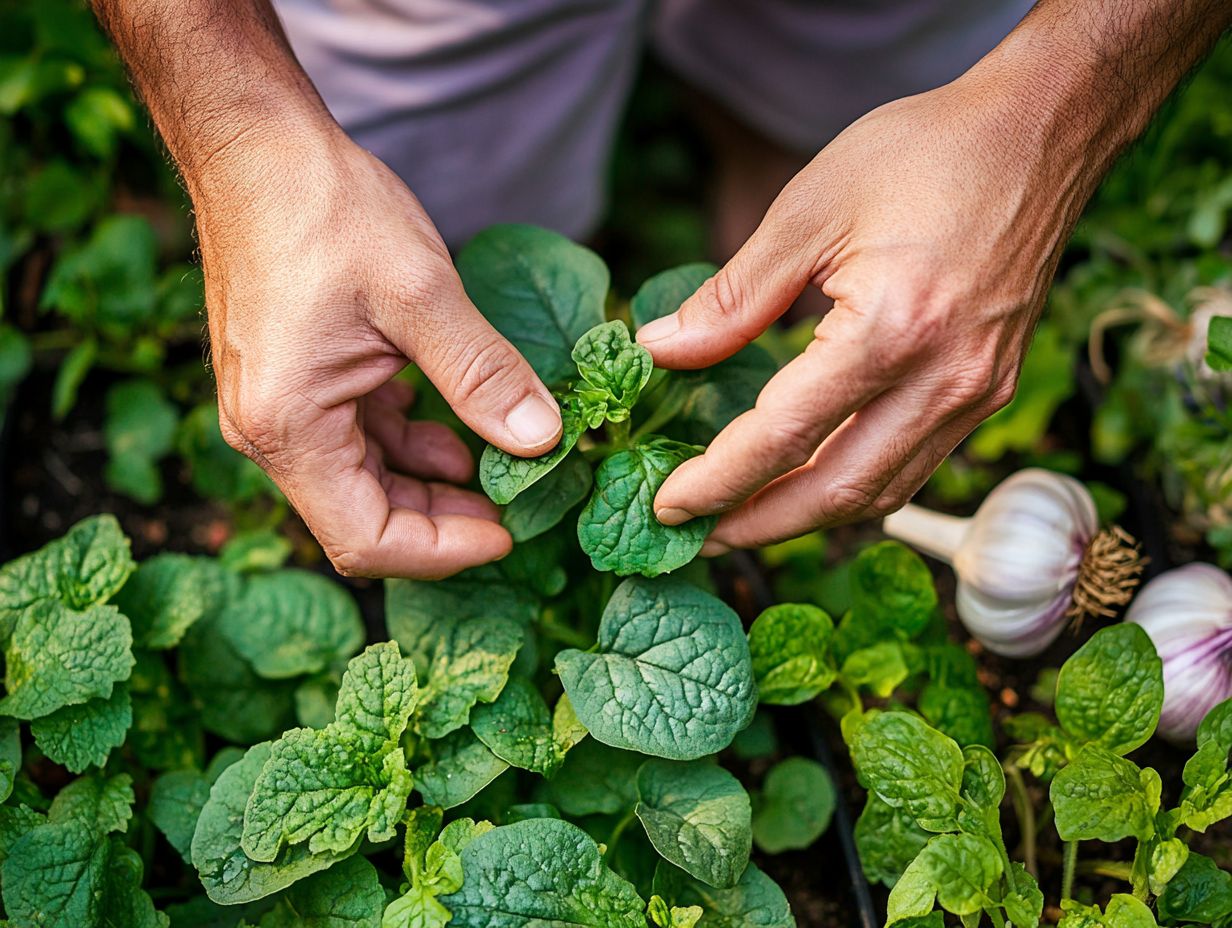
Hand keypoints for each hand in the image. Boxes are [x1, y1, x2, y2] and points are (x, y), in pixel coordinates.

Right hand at [197, 133, 561, 577]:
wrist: (255, 144)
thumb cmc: (322, 209)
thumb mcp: (420, 294)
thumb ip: (482, 375)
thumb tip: (543, 439)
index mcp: (288, 426)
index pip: (365, 539)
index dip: (441, 551)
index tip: (508, 536)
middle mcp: (272, 431)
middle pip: (364, 518)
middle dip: (444, 520)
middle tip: (518, 507)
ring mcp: (282, 407)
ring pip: (364, 480)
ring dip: (432, 483)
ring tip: (502, 468)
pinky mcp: (298, 380)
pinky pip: (358, 437)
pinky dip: (411, 442)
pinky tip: (459, 430)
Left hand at [637, 77, 1084, 551]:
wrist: (1038, 133)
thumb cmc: (922, 153)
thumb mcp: (807, 209)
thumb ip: (733, 296)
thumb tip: (660, 351)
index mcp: (894, 327)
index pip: (786, 433)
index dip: (719, 479)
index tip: (669, 506)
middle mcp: (946, 377)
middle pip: (838, 490)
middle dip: (760, 525)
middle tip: (699, 536)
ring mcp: (979, 391)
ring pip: (883, 491)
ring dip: (809, 518)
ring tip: (744, 521)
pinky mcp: (992, 389)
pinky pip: (917, 465)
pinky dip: (858, 489)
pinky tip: (814, 484)